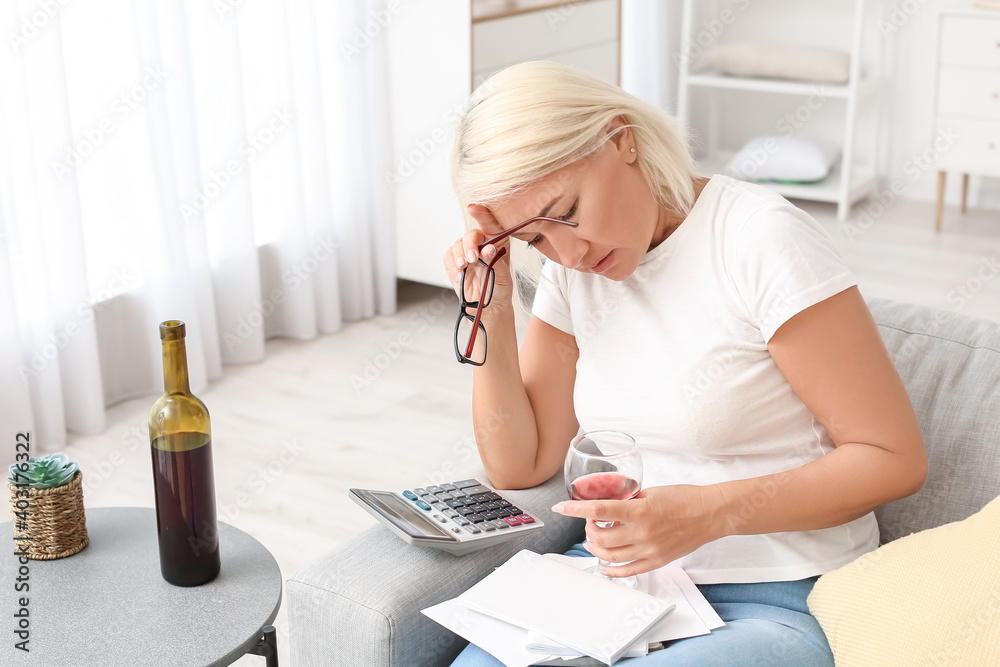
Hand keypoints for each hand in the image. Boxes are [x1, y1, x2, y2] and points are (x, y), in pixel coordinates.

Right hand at [443, 205, 513, 312]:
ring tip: (464, 267)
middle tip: (472, 258)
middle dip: (469, 245)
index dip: (482, 214)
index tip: (474, 209)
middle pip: (471, 234)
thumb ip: (495, 261)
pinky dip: (452, 264)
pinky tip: (460, 273)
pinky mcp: (455, 262)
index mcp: (498, 241)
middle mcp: (481, 244)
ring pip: (458, 244)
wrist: (489, 307)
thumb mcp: (504, 276)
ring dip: (459, 255)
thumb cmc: (500, 289)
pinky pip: (448, 256)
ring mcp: (467, 252)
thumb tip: (488, 249)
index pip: (490, 223)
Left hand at [551, 485, 727, 577]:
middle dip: (588, 529)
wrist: (710, 514)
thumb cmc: (684, 498)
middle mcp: (642, 533)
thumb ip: (628, 500)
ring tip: (595, 539)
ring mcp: (649, 550)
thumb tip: (608, 503)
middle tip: (590, 522)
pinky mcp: (657, 561)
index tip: (561, 508)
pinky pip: (627, 570)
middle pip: (599, 537)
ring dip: (596, 547)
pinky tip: (604, 565)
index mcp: (639, 511)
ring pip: (609, 556)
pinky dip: (611, 569)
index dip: (575, 509)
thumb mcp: (651, 491)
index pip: (598, 510)